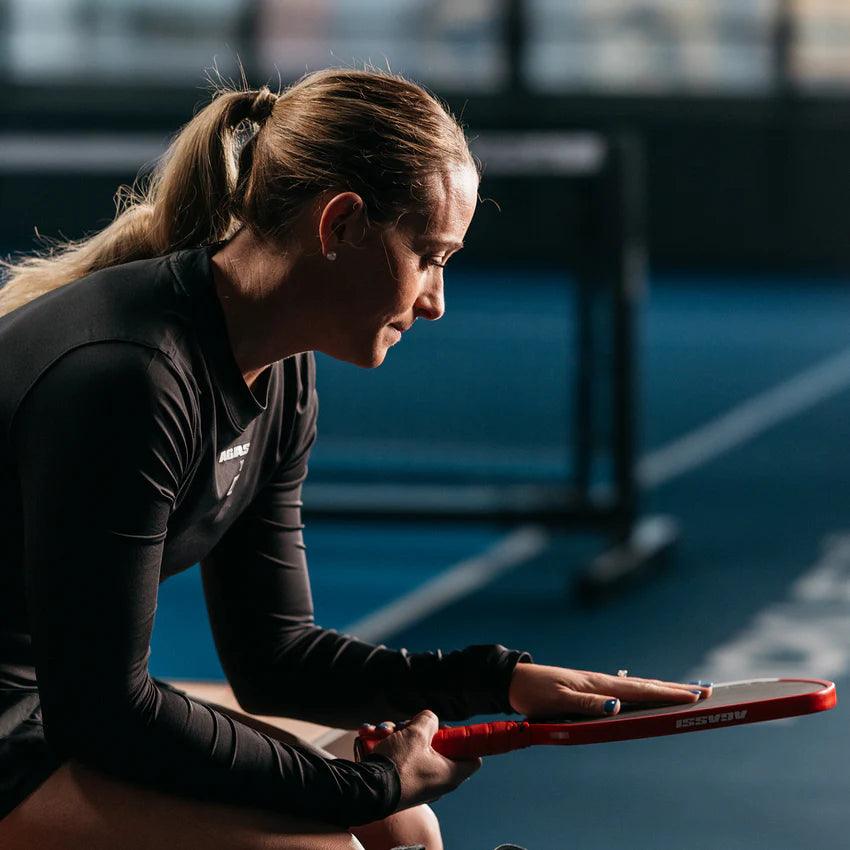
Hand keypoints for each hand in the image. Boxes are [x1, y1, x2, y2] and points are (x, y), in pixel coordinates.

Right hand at [360, 710, 481, 811]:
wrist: (368, 790)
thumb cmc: (398, 766)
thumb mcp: (416, 734)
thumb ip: (428, 721)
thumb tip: (429, 720)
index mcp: (450, 773)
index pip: (474, 758)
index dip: (463, 740)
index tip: (447, 729)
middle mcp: (437, 781)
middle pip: (440, 747)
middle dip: (421, 731)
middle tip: (409, 725)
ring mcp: (419, 782)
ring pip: (416, 749)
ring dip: (400, 734)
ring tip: (385, 730)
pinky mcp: (401, 782)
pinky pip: (401, 758)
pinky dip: (390, 745)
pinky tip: (373, 735)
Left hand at [508, 662, 712, 718]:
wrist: (516, 681)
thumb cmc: (535, 692)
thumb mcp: (558, 700)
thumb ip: (587, 704)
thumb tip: (618, 705)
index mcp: (600, 684)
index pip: (642, 690)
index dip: (670, 693)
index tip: (698, 694)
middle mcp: (603, 682)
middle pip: (647, 686)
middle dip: (677, 689)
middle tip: (708, 691)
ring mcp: (599, 684)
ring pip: (639, 687)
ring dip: (665, 688)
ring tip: (689, 691)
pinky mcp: (592, 689)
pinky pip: (626, 690)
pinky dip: (645, 691)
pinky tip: (650, 692)